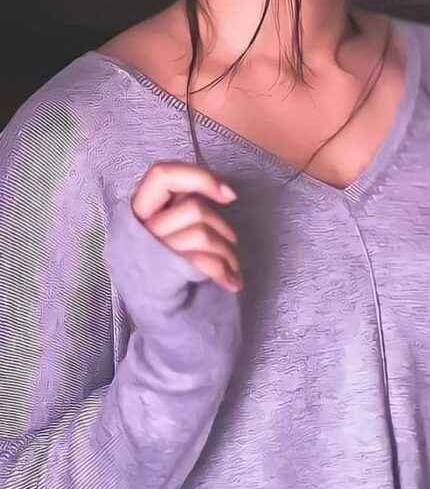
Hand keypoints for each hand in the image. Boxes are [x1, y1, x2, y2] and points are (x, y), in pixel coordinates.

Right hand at [131, 161, 241, 293]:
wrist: (156, 315)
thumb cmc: (166, 266)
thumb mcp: (164, 228)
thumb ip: (178, 205)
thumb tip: (220, 188)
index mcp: (137, 209)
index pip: (162, 174)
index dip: (198, 177)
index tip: (228, 195)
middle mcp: (140, 228)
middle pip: (193, 208)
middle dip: (220, 224)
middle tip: (230, 240)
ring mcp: (150, 252)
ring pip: (202, 234)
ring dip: (226, 252)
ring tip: (231, 266)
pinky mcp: (163, 275)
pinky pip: (202, 262)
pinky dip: (224, 270)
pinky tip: (232, 282)